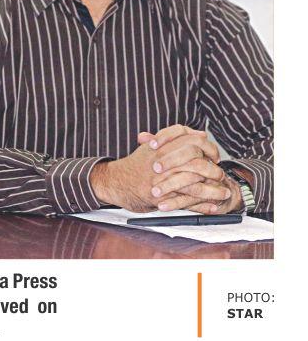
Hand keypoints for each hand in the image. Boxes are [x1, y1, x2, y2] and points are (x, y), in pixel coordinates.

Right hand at [90, 125, 221, 211]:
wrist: (115, 182)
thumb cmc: (136, 166)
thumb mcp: (152, 148)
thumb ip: (175, 140)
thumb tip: (200, 134)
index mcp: (161, 146)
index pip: (191, 140)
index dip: (207, 147)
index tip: (214, 156)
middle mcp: (161, 160)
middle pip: (195, 161)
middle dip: (212, 170)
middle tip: (220, 175)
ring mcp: (161, 178)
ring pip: (194, 182)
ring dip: (213, 189)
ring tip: (224, 193)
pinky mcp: (160, 195)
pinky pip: (187, 200)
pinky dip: (203, 204)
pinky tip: (213, 206)